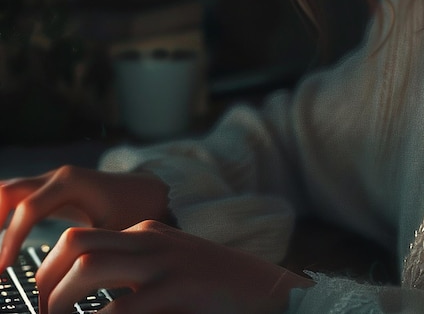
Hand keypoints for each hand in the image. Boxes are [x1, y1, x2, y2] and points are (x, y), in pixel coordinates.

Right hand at [0, 166, 170, 269]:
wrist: (149, 191)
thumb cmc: (135, 210)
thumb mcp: (114, 232)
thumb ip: (88, 250)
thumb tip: (64, 283)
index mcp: (71, 183)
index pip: (28, 209)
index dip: (12, 240)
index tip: (3, 270)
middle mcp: (57, 177)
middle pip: (8, 191)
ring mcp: (52, 181)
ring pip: (9, 192)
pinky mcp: (50, 191)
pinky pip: (17, 198)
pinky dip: (3, 217)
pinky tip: (2, 247)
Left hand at [36, 220, 313, 313]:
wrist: (265, 289)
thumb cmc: (215, 286)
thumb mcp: (170, 268)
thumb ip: (133, 274)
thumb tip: (83, 296)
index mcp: (146, 233)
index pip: (79, 238)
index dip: (49, 272)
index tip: (44, 303)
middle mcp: (150, 240)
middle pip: (74, 243)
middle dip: (44, 280)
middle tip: (43, 312)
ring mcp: (164, 262)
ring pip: (87, 268)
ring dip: (58, 302)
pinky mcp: (178, 289)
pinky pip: (120, 310)